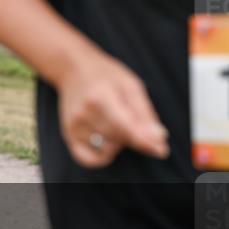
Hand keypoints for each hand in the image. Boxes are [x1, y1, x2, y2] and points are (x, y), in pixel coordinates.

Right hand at [56, 52, 169, 167]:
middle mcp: (84, 113)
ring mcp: (73, 125)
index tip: (160, 150)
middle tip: (130, 118)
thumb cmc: (106, 76)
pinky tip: (108, 145)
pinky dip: (101, 157)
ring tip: (114, 123)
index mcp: (101, 97)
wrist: (73, 69)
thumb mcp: (131, 86)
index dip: (144, 141)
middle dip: (134, 135)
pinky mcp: (68, 134)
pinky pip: (88, 159)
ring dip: (118, 142)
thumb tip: (159, 139)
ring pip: (108, 149)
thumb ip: (145, 114)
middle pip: (119, 139)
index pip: (126, 127)